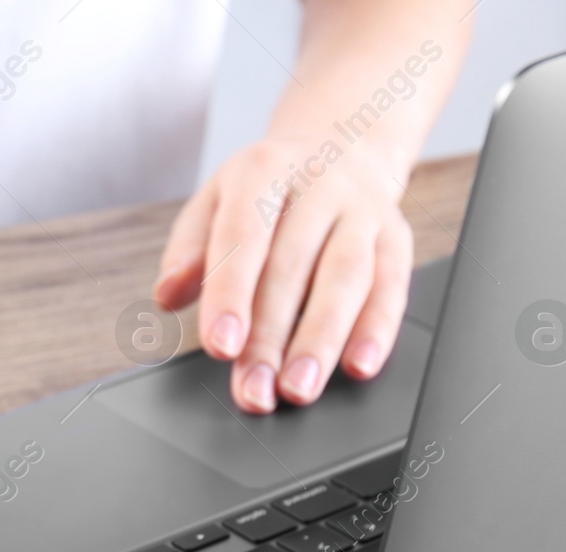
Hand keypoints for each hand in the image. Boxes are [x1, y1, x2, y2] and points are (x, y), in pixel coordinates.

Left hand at [154, 135, 414, 413]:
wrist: (342, 145)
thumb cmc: (267, 189)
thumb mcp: (216, 201)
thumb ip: (187, 250)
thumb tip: (167, 295)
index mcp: (264, 170)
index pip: (244, 235)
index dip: (231, 293)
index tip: (221, 346)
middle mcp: (320, 185)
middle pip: (293, 268)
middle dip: (270, 338)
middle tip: (254, 391)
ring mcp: (364, 210)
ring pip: (347, 278)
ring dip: (322, 341)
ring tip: (299, 389)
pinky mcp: (397, 236)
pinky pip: (392, 285)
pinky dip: (377, 330)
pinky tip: (358, 366)